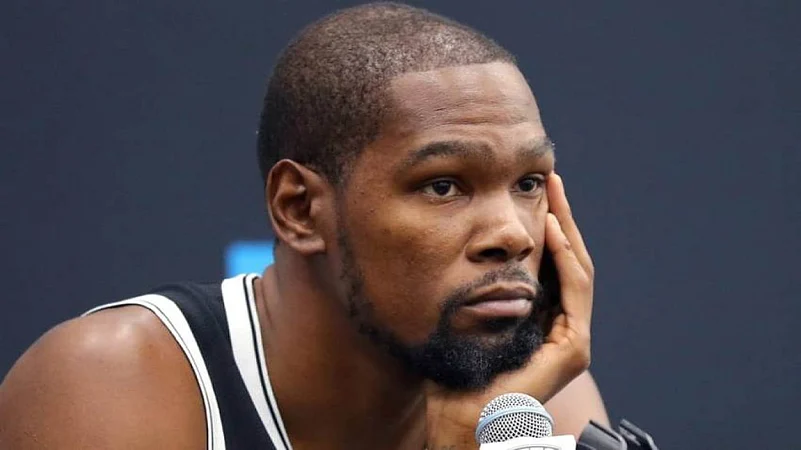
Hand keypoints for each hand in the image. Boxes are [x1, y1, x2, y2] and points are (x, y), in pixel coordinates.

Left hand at [425, 173, 594, 448]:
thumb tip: (462, 247)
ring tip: (553, 191)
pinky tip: (552, 229)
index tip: (533, 190)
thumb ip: (476, 289)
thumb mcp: (465, 318)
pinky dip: (565, 258)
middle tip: (551, 178)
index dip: (546, 225)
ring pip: (576, 269)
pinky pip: (574, 292)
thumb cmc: (454, 373)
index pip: (550, 263)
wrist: (460, 418)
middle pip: (567, 260)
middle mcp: (561, 327)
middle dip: (560, 217)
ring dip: (566, 228)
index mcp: (540, 319)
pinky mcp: (574, 349)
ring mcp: (572, 339)